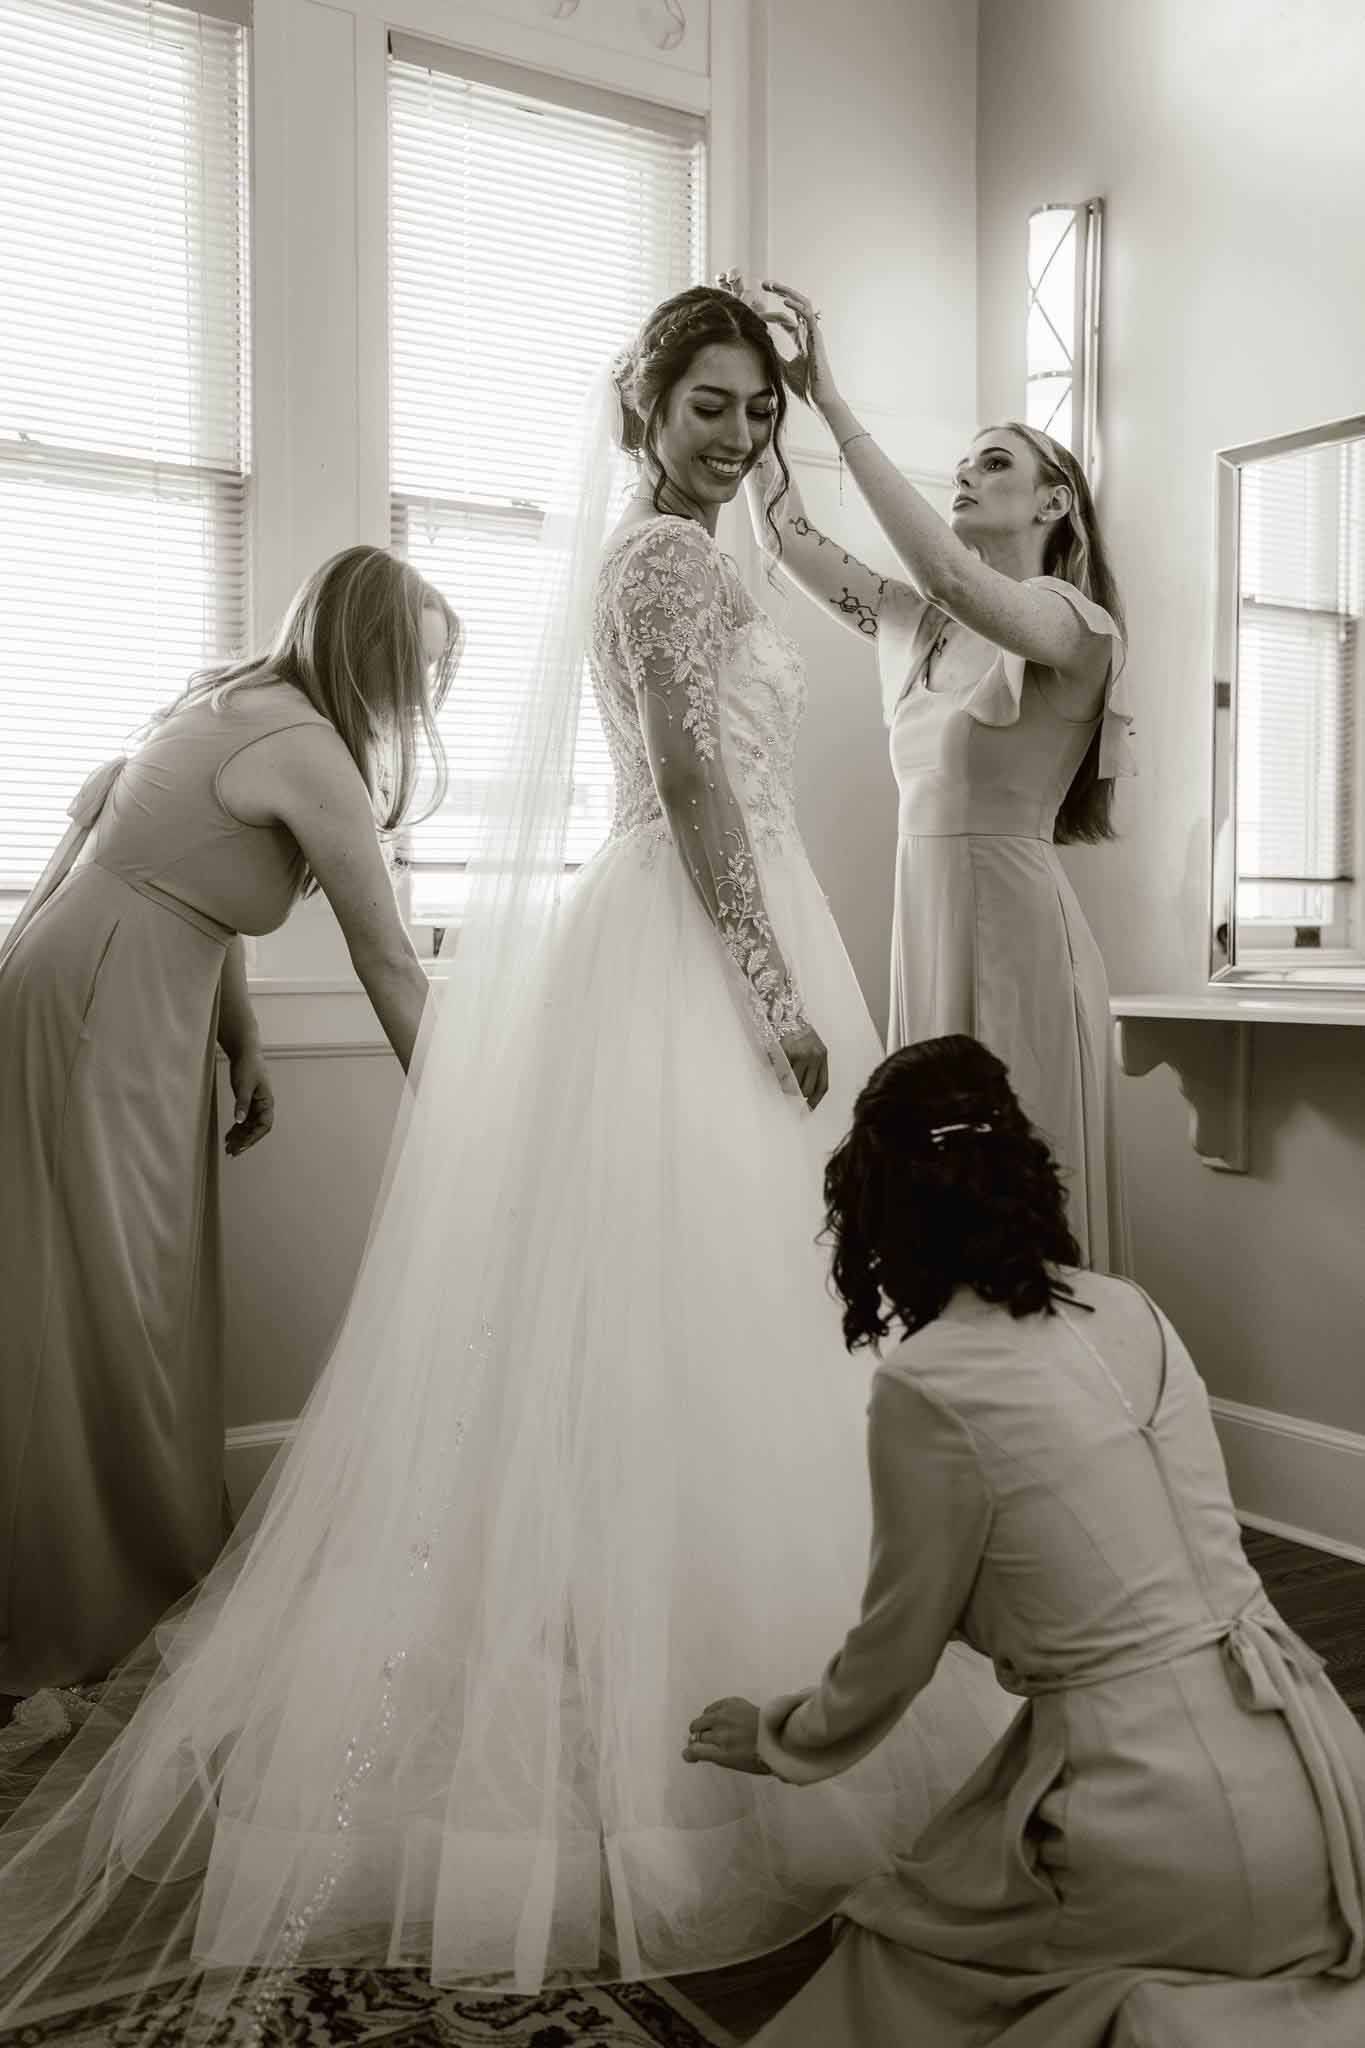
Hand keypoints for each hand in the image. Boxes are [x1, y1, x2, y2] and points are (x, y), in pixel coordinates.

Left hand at [226, 1044, 274, 1155]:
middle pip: (256, 1128)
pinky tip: (228, 1135)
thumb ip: (242, 1104)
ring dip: (240, 1136)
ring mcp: (255, 1104)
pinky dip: (237, 1128)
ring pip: (249, 1125)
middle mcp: (263, 1105)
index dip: (253, 1137)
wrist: (245, 1051)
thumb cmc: (248, 1065)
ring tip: (228, 1147)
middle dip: (245, 1141)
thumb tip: (240, 1121)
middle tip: (232, 1152)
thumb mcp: (243, 1085)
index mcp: (266, 1102)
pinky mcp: (248, 1101)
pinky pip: (244, 1119)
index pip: (264, 1125)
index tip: (241, 1146)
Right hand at [683, 1697, 771, 1774]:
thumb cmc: (758, 1756)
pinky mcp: (731, 1702)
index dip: (690, 1753)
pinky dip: (711, 1713)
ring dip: (702, 1726)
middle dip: (698, 1740)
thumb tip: (693, 1752)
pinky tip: (717, 1717)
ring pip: (701, 1720)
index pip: (695, 1751)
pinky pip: (711, 1707)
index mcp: (722, 1752)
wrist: (778, 1734)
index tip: (689, 1754)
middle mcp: (720, 1733)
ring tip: (710, 1728)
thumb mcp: (734, 1763)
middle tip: (705, 1742)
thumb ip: (713, 1756)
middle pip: (697, 1735)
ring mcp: (725, 1716)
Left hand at [759, 281, 838, 414]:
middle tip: (764, 284)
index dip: (769, 313)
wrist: (818, 398)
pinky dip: (796, 306)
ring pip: (802, 304)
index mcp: (799, 339)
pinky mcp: (816, 338)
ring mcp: (812, 333)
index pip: (784, 318)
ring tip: (773, 285)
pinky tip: (784, 301)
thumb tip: (760, 345)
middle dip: (780, 292)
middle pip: (795, 304)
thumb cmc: (804, 386)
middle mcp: (807, 332)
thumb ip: (774, 354)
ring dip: (787, 292)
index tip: (754, 309)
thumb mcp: (782, 367)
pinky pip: (807, 315)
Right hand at [778, 1024, 828, 1111]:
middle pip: (807, 1087)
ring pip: (792, 1081)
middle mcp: (814, 1057)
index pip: (822, 1085)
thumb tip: (801, 1089)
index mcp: (822, 1056)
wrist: (786, 1012)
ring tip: (780, 1078)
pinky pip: (780, 1070)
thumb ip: (811, 1064)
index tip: (808, 1109)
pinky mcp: (788, 1052)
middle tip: (788, 1093)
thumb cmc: (797, 1030)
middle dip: (797, 1094)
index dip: (815, 1100)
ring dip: (784, 1084)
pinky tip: (774, 1061)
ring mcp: (801, 1055)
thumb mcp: (812, 1046)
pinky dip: (776, 1069)